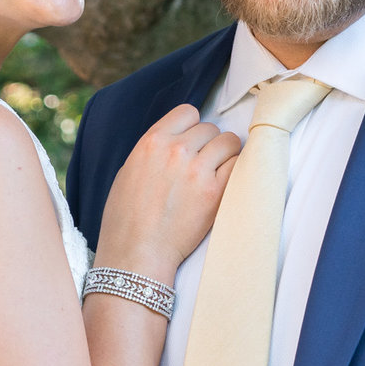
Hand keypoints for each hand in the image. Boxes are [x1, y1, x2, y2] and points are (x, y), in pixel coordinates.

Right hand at [95, 103, 242, 279]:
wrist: (136, 252)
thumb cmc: (126, 218)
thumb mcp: (129, 171)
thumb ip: (154, 150)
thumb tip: (177, 140)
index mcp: (152, 141)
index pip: (188, 112)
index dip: (192, 127)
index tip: (192, 142)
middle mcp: (176, 150)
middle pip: (210, 128)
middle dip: (208, 144)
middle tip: (202, 165)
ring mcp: (197, 170)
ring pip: (229, 142)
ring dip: (225, 155)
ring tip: (215, 174)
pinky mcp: (215, 192)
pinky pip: (238, 165)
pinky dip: (235, 171)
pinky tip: (224, 184)